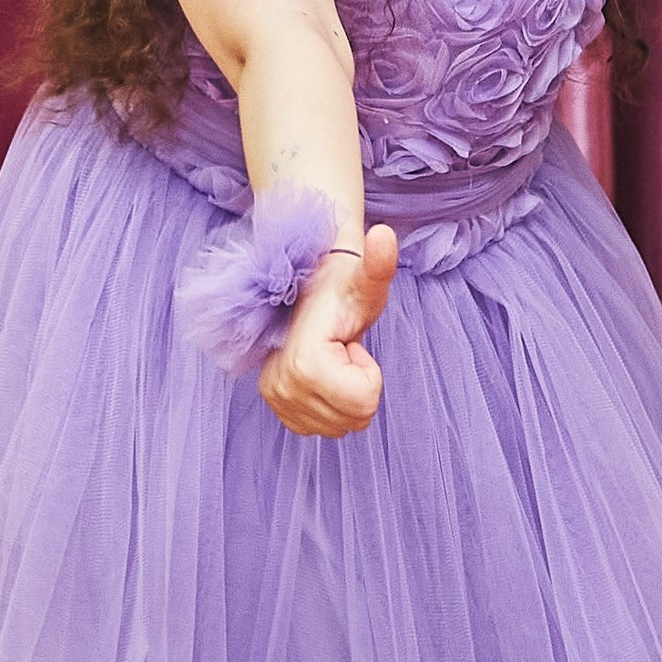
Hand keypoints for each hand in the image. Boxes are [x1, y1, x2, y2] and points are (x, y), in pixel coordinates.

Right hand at [259, 224, 398, 436]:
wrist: (308, 288)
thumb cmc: (342, 287)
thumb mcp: (366, 279)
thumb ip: (378, 263)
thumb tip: (384, 234)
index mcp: (304, 363)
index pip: (364, 403)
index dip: (367, 372)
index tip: (349, 344)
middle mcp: (281, 387)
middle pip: (353, 419)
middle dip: (358, 384)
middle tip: (341, 350)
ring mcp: (276, 399)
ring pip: (339, 426)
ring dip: (345, 393)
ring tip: (331, 357)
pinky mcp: (278, 407)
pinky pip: (323, 428)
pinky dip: (331, 404)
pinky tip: (322, 372)